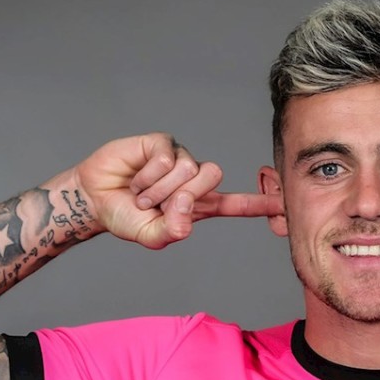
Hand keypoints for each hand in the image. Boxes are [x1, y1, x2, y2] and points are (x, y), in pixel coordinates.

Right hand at [73, 134, 280, 249]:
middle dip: (183, 194)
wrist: (95, 200)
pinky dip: (147, 175)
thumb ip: (171, 232)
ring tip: (141, 194)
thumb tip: (185, 220)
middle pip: (213, 177)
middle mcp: (194, 180)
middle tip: (157, 205)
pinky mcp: (162, 144)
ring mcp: (179, 160)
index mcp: (201, 205)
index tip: (284, 204)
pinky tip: (135, 178)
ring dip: (159, 188)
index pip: (238, 204)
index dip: (260, 204)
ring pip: (188, 168)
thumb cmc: (126, 217)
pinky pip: (167, 157)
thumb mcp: (151, 235)